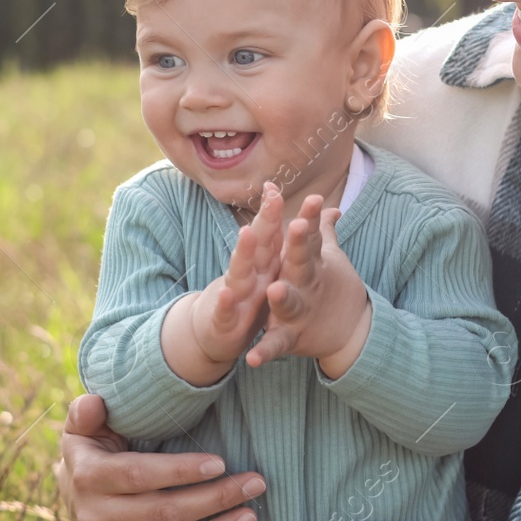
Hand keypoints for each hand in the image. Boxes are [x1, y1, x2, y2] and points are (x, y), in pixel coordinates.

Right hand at [55, 394, 267, 520]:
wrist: (72, 495)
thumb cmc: (93, 451)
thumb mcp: (84, 426)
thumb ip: (87, 412)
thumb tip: (96, 402)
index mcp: (89, 477)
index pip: (139, 475)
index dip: (181, 471)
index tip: (221, 463)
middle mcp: (95, 519)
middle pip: (164, 514)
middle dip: (215, 499)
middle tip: (254, 484)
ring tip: (249, 516)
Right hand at [193, 182, 285, 362]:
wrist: (214, 334)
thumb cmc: (245, 297)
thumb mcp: (263, 271)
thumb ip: (278, 240)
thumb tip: (306, 208)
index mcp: (261, 264)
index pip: (268, 233)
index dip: (273, 211)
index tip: (278, 186)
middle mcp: (247, 275)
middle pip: (257, 246)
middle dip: (265, 221)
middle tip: (274, 198)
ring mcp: (234, 297)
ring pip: (240, 272)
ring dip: (244, 254)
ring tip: (247, 233)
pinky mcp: (224, 323)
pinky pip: (226, 312)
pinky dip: (225, 305)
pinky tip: (226, 294)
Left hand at [245, 197, 371, 376]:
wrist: (350, 332)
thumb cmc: (330, 287)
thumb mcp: (328, 260)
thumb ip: (323, 233)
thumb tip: (331, 207)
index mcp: (313, 264)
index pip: (313, 236)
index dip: (312, 218)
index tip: (314, 199)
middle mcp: (307, 286)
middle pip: (303, 262)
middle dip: (300, 246)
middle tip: (297, 226)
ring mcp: (299, 313)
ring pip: (289, 303)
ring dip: (283, 298)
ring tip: (275, 290)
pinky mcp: (290, 338)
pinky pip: (276, 345)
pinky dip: (265, 352)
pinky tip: (252, 358)